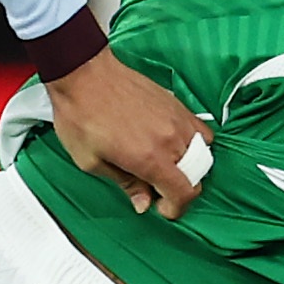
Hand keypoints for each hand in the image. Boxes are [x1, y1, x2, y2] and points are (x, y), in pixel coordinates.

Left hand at [45, 49, 207, 219]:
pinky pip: (200, 128)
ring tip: (166, 166)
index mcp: (149, 158)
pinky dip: (194, 142)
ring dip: (188, 166)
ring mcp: (176, 118)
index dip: (176, 208)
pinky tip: (174, 144)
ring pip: (203, 152)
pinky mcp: (176, 103)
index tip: (163, 209)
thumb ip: (124, 184)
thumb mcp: (92, 161)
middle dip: (181, 190)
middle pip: (197, 175)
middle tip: (158, 189)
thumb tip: (143, 202)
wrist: (83, 74)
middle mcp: (170, 139)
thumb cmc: (81, 115)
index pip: (184, 193)